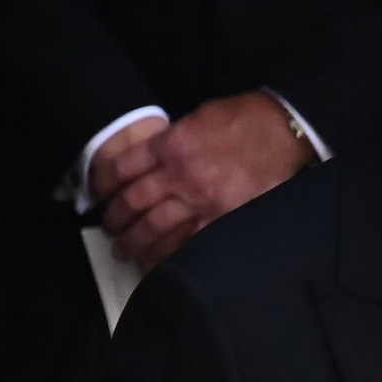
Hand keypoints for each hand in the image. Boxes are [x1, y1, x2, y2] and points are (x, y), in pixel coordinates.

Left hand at [103, 91, 316, 267]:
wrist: (284, 130)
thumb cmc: (245, 119)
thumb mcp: (197, 118)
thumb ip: (171, 140)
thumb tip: (152, 160)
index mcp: (171, 144)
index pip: (121, 168)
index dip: (102, 185)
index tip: (98, 196)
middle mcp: (180, 173)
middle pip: (132, 202)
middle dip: (115, 219)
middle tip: (109, 229)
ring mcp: (202, 198)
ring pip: (153, 227)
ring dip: (134, 242)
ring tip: (125, 250)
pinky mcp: (224, 217)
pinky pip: (188, 243)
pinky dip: (168, 255)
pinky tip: (156, 264)